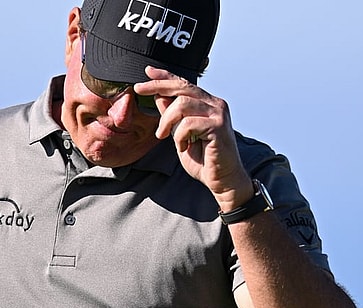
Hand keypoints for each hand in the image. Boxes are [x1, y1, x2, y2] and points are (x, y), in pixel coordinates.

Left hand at [134, 66, 253, 210]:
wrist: (223, 180)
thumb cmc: (204, 160)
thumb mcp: (181, 134)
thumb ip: (173, 116)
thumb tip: (159, 96)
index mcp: (208, 104)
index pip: (184, 83)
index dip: (166, 76)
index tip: (148, 71)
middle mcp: (215, 104)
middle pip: (182, 87)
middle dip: (158, 86)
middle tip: (139, 90)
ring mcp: (218, 114)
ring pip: (182, 104)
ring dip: (167, 121)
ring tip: (163, 136)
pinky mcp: (218, 127)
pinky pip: (188, 123)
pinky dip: (180, 136)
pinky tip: (183, 147)